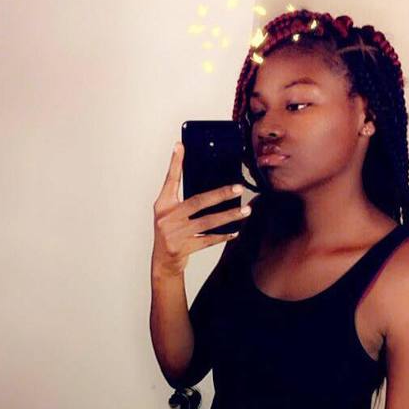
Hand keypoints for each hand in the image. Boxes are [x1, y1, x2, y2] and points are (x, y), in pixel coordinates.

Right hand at [151, 142, 249, 277]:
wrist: (163, 262)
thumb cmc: (170, 233)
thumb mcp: (170, 213)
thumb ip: (181, 198)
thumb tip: (205, 181)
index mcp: (163, 205)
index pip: (170, 180)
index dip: (175, 163)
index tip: (181, 146)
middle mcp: (167, 217)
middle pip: (197, 202)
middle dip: (220, 194)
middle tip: (237, 187)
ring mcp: (175, 233)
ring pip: (207, 222)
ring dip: (228, 216)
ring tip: (245, 210)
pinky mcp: (183, 247)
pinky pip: (208, 240)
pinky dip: (223, 235)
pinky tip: (235, 231)